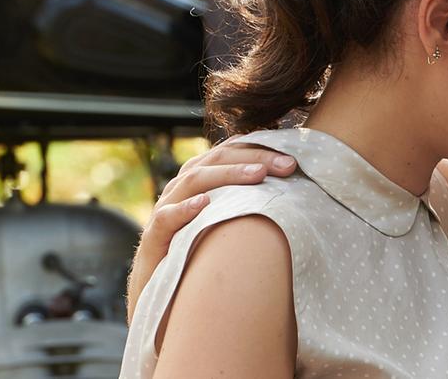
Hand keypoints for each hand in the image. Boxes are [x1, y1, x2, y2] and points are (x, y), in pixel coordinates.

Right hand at [125, 144, 299, 321]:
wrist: (161, 296)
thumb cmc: (199, 258)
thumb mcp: (227, 227)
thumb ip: (247, 207)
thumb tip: (293, 197)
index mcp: (199, 182)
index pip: (228, 153)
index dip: (259, 150)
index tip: (292, 159)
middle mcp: (180, 190)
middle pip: (215, 160)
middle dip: (253, 158)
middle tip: (287, 165)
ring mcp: (165, 211)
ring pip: (194, 180)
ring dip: (227, 175)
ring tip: (258, 175)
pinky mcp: (154, 238)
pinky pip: (167, 218)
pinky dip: (185, 209)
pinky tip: (205, 204)